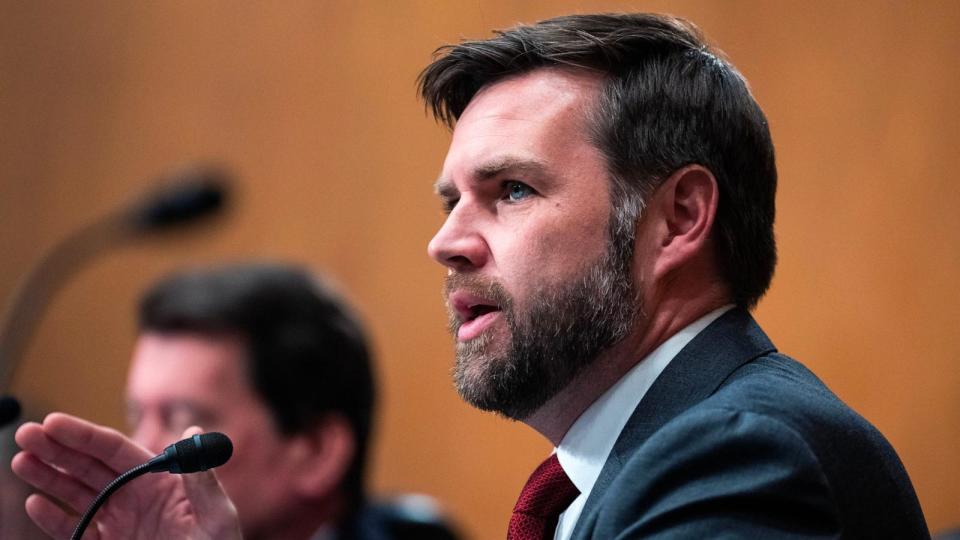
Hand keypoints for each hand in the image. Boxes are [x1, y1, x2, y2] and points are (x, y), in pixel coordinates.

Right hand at [11, 412, 241, 539]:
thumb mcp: (216, 514)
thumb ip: (202, 479)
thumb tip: (195, 433)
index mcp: (159, 480)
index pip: (115, 449)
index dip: (84, 435)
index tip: (54, 422)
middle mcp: (135, 496)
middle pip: (89, 466)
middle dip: (57, 449)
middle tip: (26, 434)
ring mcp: (120, 522)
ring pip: (77, 494)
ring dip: (49, 477)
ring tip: (22, 461)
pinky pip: (76, 531)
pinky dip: (54, 519)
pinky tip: (36, 504)